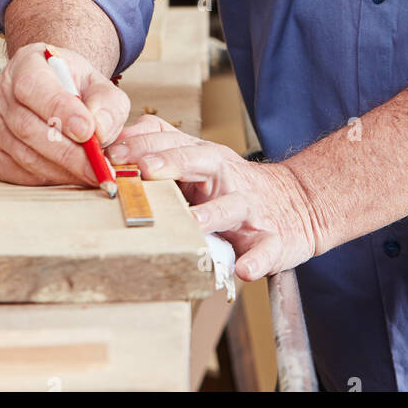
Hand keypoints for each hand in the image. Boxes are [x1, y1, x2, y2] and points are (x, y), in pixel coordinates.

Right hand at [0, 42, 129, 185]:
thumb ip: (107, 103)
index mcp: (27, 64)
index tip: (88, 131)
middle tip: (97, 166)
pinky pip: (18, 172)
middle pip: (27, 127)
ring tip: (91, 172)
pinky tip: (69, 174)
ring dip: (61, 170)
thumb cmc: (75, 84)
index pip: (33, 86)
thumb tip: (101, 130)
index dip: (60, 111)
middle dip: (67, 153)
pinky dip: (47, 178)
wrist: (57, 87)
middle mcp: (3, 91)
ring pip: (24, 154)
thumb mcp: (98, 83)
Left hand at [108, 115, 317, 279]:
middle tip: (146, 168)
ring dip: (213, 214)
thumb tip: (119, 139)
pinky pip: (266, 248)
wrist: (295, 204)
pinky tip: (244, 269)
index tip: (112, 152)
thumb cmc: (233, 186)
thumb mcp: (201, 160)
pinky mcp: (272, 238)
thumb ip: (164, 147)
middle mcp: (226, 177)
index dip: (143, 145)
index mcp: (205, 159)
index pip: (173, 142)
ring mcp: (250, 208)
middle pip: (200, 161)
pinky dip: (257, 259)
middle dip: (172, 162)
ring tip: (193, 222)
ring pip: (232, 206)